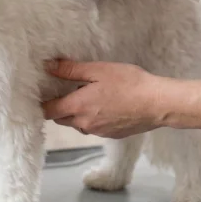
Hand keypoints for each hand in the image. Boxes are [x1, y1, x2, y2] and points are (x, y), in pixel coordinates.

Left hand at [42, 59, 168, 138]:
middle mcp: (84, 124)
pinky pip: (93, 128)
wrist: (158, 104)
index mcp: (78, 107)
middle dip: (58, 107)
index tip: (43, 93)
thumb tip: (48, 66)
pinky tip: (104, 106)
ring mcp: (98, 132)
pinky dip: (92, 118)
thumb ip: (70, 70)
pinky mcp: (111, 135)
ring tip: (86, 97)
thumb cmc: (129, 83)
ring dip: (76, 114)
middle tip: (64, 91)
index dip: (42, 104)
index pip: (48, 112)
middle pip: (61, 119)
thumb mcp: (98, 70)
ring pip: (77, 124)